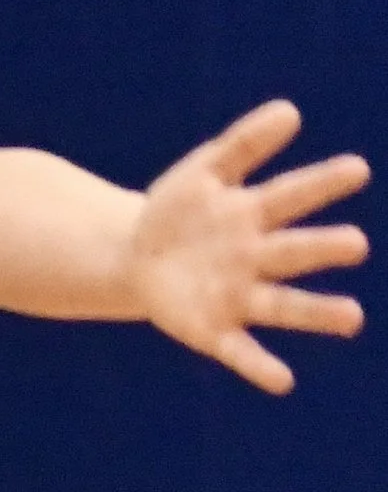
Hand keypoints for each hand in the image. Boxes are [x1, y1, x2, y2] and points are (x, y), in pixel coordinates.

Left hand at [129, 103, 368, 393]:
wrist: (135, 257)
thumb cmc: (181, 210)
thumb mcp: (203, 171)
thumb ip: (242, 144)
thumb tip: (290, 110)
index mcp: (254, 214)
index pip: (291, 195)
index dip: (322, 182)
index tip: (357, 169)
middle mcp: (255, 258)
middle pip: (293, 252)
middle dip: (322, 248)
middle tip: (355, 245)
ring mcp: (238, 296)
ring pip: (282, 305)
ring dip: (316, 312)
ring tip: (353, 317)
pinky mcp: (215, 331)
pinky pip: (241, 350)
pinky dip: (260, 367)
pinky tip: (283, 381)